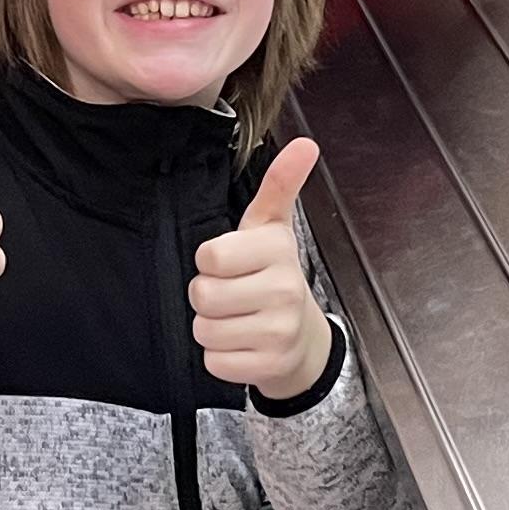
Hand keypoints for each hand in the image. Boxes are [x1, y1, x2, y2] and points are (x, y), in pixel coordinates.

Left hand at [191, 141, 333, 399]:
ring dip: (211, 327)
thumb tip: (307, 143)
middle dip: (207, 296)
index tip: (228, 262)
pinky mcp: (270, 366)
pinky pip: (215, 363)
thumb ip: (279, 184)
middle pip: (202, 295)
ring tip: (236, 318)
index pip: (209, 257)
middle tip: (231, 292)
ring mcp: (279, 331)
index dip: (209, 261)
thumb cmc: (271, 273)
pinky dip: (219, 357)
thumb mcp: (270, 226)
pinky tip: (241, 344)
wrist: (302, 336)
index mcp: (277, 251)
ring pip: (204, 331)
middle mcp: (283, 290)